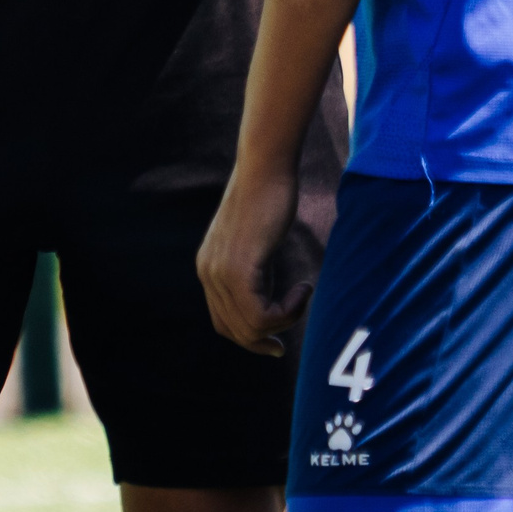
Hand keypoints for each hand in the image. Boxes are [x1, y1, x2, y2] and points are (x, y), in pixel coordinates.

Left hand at [197, 165, 313, 355]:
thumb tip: (267, 302)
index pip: (223, 323)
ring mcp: (220, 272)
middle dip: (266, 339)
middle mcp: (208, 273)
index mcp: (208, 269)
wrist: (267, 170)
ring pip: (251, 327)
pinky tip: (304, 288)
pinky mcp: (239, 269)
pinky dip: (289, 311)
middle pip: (235, 331)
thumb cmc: (269, 201)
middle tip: (292, 329)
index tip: (277, 340)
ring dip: (284, 320)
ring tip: (302, 294)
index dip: (251, 338)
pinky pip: (261, 315)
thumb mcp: (255, 246)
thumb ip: (253, 273)